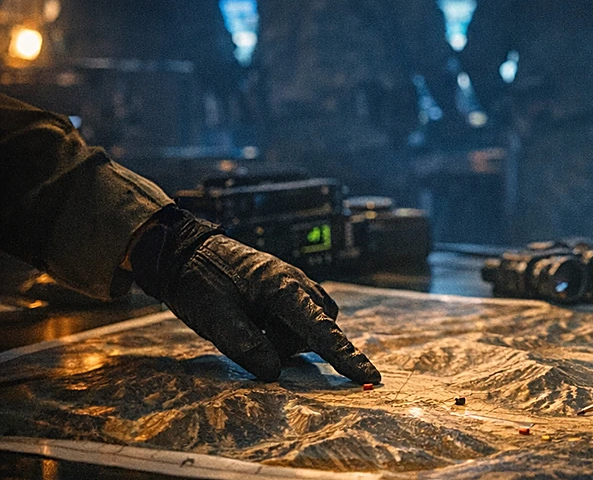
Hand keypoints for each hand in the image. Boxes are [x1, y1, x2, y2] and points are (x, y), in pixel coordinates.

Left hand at [129, 206, 380, 383]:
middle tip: (254, 341)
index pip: (321, 330)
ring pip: (311, 322)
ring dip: (287, 337)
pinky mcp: (285, 286)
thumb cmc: (199, 281)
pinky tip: (257, 323)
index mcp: (283, 288)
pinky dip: (284, 327)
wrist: (185, 251)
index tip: (371, 378)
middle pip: (318, 328)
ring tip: (251, 329)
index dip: (346, 357)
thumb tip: (275, 373)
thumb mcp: (216, 319)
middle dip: (294, 345)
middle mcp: (297, 282)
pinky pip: (300, 314)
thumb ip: (247, 347)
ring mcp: (293, 282)